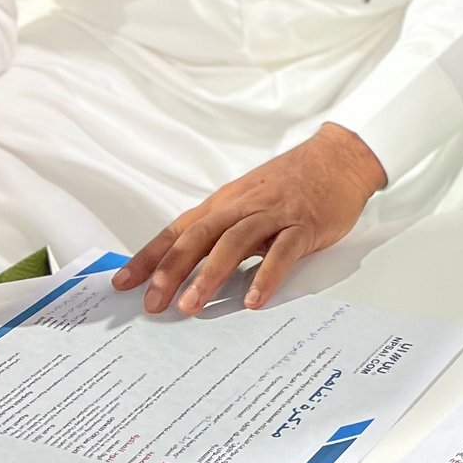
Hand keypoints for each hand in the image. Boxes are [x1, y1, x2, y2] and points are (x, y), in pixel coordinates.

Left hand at [112, 124, 385, 315]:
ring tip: (192, 305)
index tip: (122, 284)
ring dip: (210, 274)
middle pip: (199, 235)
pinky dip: (266, 274)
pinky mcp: (304, 223)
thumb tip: (189, 270)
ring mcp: (273, 214)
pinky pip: (282, 250)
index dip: (149, 256)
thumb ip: (223, 231)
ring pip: (234, 241)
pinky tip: (254, 299)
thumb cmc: (292, 183)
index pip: (178, 230)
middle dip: (171, 269)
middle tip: (152, 303)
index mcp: (225, 203)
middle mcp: (242, 206)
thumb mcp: (249, 201)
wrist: (339, 157)